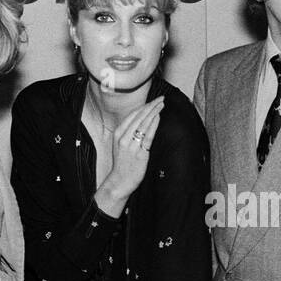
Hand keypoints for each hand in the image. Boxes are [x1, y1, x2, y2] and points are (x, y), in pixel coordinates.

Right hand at [94, 98, 163, 214]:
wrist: (120, 181)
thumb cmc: (123, 163)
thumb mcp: (121, 145)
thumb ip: (129, 133)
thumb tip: (143, 121)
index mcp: (118, 133)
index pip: (132, 115)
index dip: (144, 106)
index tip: (153, 101)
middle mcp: (123, 137)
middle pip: (139, 117)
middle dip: (151, 106)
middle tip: (161, 99)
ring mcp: (131, 145)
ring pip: (143, 123)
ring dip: (154, 112)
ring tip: (162, 105)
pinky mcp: (139, 153)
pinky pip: (148, 136)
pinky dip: (154, 124)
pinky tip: (158, 117)